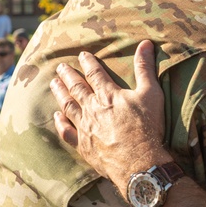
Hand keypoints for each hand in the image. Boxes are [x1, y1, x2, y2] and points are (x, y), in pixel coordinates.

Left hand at [50, 40, 165, 191]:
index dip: (88, 62)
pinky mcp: (83, 145)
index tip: (82, 55)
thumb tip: (145, 44)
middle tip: (60, 67)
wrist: (138, 162)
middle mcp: (92, 108)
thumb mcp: (151, 94)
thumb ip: (145, 68)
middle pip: (76, 87)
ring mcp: (85, 127)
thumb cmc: (147, 127)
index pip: (94, 73)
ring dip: (59, 93)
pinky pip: (66, 132)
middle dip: (68, 75)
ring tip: (53, 84)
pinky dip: (60, 123)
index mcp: (108, 94)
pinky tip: (56, 116)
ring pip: (67, 106)